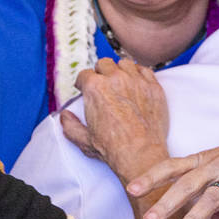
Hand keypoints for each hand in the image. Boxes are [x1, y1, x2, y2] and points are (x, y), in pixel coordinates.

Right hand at [60, 58, 169, 182]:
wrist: (141, 154)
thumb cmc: (113, 148)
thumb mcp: (84, 140)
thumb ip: (70, 126)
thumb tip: (65, 117)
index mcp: (95, 88)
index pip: (85, 74)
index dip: (83, 82)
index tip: (84, 86)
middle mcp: (115, 79)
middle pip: (104, 64)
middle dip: (101, 73)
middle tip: (103, 84)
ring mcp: (136, 81)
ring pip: (125, 64)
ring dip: (120, 70)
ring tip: (120, 81)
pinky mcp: (153, 87)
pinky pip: (145, 70)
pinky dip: (140, 74)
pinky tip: (137, 83)